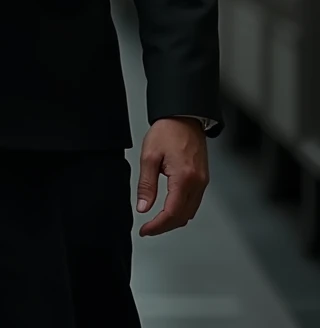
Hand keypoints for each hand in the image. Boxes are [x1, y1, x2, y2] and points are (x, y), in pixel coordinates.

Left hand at [136, 117, 208, 236]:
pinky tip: (171, 208)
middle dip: (165, 226)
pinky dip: (182, 210)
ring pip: (190, 212)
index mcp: (184, 178)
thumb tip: (143, 206)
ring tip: (157, 221)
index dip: (157, 226)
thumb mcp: (149, 156)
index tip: (145, 230)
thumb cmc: (168, 131)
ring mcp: (202, 181)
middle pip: (183, 217)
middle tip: (149, 228)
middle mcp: (197, 183)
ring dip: (174, 220)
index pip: (172, 213)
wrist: (184, 116)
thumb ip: (146, 184)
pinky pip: (194, 202)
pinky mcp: (203, 178)